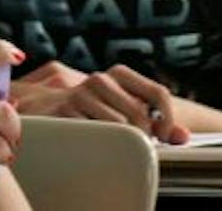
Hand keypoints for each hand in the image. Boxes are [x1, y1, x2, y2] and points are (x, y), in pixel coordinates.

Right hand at [10, 60, 188, 144]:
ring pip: (118, 128)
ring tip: (106, 144)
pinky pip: (94, 134)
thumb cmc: (85, 112)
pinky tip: (89, 143)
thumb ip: (152, 120)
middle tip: (131, 147)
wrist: (38, 109)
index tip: (164, 137)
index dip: (168, 118)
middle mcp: (101, 79)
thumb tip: (183, 137)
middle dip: (141, 137)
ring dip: (117, 143)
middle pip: (140, 116)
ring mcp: (81, 92)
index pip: (158, 93)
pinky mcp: (63, 109)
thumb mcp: (118, 109)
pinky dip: (97, 144)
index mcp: (118, 75)